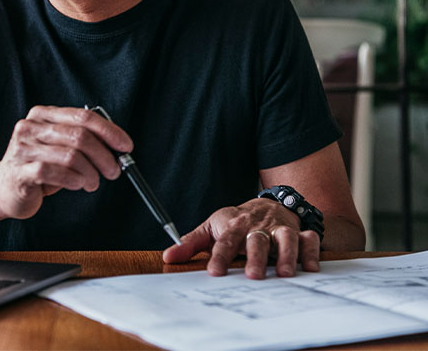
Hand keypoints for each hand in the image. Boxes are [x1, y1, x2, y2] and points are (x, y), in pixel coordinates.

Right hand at [0, 105, 129, 219]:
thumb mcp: (59, 147)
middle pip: (80, 136)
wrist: (3, 189)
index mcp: (42, 115)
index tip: (125, 146)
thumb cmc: (37, 167)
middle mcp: (30, 127)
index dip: (109, 131)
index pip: (83, 116)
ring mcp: (23, 149)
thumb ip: (82, 140)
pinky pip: (56, 173)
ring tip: (93, 182)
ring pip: (71, 156)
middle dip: (104, 156)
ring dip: (90, 173)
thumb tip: (117, 146)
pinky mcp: (20, 171)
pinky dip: (74, 180)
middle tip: (113, 171)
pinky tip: (78, 184)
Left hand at [162, 198, 320, 278]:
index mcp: (233, 225)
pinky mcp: (298, 232)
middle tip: (253, 276)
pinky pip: (308, 239)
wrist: (266, 203)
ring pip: (285, 238)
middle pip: (256, 240)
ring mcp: (279, 229)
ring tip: (284, 274)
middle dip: (255, 257)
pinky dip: (311, 252)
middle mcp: (257, 227)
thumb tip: (169, 257)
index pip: (224, 241)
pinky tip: (311, 268)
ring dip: (286, 254)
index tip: (214, 273)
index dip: (219, 256)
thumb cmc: (235, 221)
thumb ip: (191, 244)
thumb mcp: (211, 228)